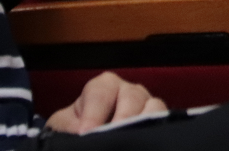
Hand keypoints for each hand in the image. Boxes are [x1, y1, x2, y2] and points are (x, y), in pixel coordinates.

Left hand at [45, 71, 167, 134]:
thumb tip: (81, 132)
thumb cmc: (77, 128)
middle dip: (122, 119)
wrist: (88, 138)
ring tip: (131, 139)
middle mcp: (129, 91)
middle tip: (112, 136)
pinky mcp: (158, 121)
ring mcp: (147, 105)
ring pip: (153, 106)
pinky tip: (143, 141)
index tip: (85, 133)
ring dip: (142, 123)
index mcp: (103, 86)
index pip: (101, 93)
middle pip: (132, 97)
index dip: (93, 114)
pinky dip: (155, 128)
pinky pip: (164, 119)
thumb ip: (68, 126)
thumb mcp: (65, 125)